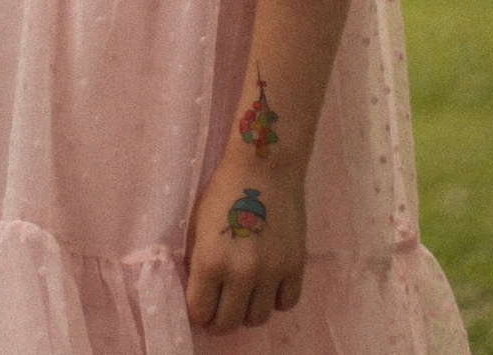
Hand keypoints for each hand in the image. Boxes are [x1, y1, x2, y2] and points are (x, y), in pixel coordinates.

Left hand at [184, 164, 306, 334]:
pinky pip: (286, 303)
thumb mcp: (196, 225)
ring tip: (243, 299)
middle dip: (220, 322)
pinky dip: (275, 301)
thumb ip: (197, 261)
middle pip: (229, 323)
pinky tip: (267, 288)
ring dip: (247, 313)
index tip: (199, 309)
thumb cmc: (223, 192)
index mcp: (210, 261)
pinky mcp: (295, 267)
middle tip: (218, 312)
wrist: (264, 168)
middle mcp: (241, 273)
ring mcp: (271, 273)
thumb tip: (199, 291)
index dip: (198, 314)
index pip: (201, 312)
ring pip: (259, 318)